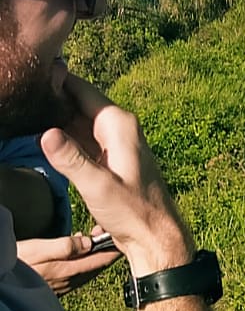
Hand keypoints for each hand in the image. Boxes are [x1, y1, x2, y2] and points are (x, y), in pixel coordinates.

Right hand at [17, 231, 120, 296]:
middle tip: (110, 231)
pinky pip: (78, 273)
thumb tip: (88, 243)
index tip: (124, 234)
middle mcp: (70, 281)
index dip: (114, 247)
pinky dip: (84, 261)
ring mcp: (64, 286)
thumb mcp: (38, 249)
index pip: (101, 260)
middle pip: (98, 265)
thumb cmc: (16, 262)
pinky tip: (79, 252)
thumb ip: (64, 246)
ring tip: (95, 238)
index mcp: (69, 270)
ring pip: (89, 269)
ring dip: (95, 255)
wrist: (1, 279)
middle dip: (106, 249)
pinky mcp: (56, 287)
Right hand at [41, 74, 193, 277]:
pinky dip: (66, 137)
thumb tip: (46, 133)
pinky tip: (45, 137)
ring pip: (80, 122)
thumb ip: (71, 160)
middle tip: (24, 96)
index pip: (84, 91)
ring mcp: (115, 143)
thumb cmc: (133, 211)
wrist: (154, 236)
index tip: (35, 74)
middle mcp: (119, 128)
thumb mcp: (98, 186)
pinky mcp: (109, 158)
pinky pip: (84, 139)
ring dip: (57, 119)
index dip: (59, 80)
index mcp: (119, 125)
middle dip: (54, 99)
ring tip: (28, 112)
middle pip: (80, 103)